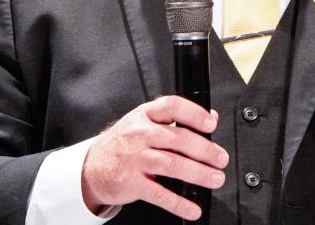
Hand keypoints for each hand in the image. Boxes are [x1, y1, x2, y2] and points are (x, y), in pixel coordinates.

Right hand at [81, 95, 228, 220]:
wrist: (92, 166)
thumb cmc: (123, 143)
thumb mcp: (145, 122)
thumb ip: (176, 120)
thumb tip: (211, 117)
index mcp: (145, 115)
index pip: (171, 106)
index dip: (194, 114)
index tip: (211, 125)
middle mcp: (139, 134)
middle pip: (178, 138)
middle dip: (205, 150)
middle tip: (221, 159)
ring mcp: (134, 159)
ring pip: (172, 164)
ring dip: (198, 173)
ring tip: (215, 179)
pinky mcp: (131, 183)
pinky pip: (159, 194)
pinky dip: (178, 203)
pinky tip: (193, 208)